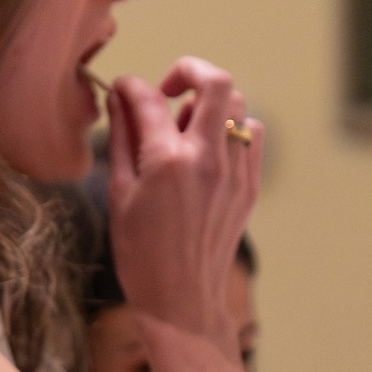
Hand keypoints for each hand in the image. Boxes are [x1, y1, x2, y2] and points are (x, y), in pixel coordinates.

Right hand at [104, 58, 261, 340]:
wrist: (181, 300)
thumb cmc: (140, 254)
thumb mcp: (119, 194)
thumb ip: (122, 139)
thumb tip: (120, 99)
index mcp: (167, 161)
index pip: (149, 98)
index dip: (131, 85)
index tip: (123, 90)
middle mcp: (208, 159)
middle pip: (215, 82)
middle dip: (187, 71)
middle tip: (168, 90)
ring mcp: (235, 172)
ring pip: (237, 106)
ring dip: (209, 105)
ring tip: (186, 129)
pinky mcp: (249, 187)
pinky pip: (251, 136)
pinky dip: (231, 130)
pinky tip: (208, 150)